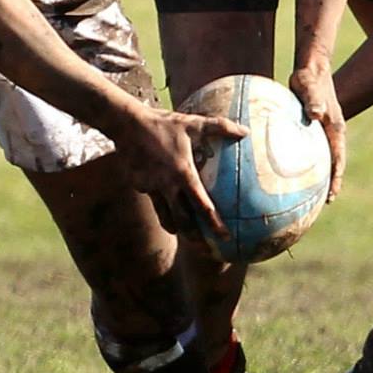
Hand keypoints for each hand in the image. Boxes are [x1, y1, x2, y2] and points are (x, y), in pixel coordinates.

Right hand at [111, 105, 245, 236]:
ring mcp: (151, 187)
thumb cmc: (163, 123)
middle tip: (204, 248)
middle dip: (194, 237)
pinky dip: (160, 203)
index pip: (202, 206)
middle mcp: (167, 186)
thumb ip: (220, 128)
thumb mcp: (192, 123)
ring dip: (175, 227)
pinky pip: (153, 198)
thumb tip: (245, 132)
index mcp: (183, 174)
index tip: (225, 237)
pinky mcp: (139, 185)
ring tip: (183, 234)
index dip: (214, 224)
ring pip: (165, 215)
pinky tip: (163, 198)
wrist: (126, 124)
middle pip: (182, 221)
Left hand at [289, 62, 346, 199]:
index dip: (336, 178)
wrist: (311, 68)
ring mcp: (324, 131)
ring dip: (320, 176)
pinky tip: (290, 172)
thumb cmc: (309, 78)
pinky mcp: (314, 128)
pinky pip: (311, 150)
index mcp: (335, 128)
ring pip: (323, 159)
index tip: (332, 196)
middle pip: (334, 164)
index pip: (338, 159)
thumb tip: (316, 113)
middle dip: (330, 183)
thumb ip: (312, 100)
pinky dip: (306, 163)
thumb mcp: (309, 87)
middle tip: (323, 203)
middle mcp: (332, 132)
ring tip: (309, 195)